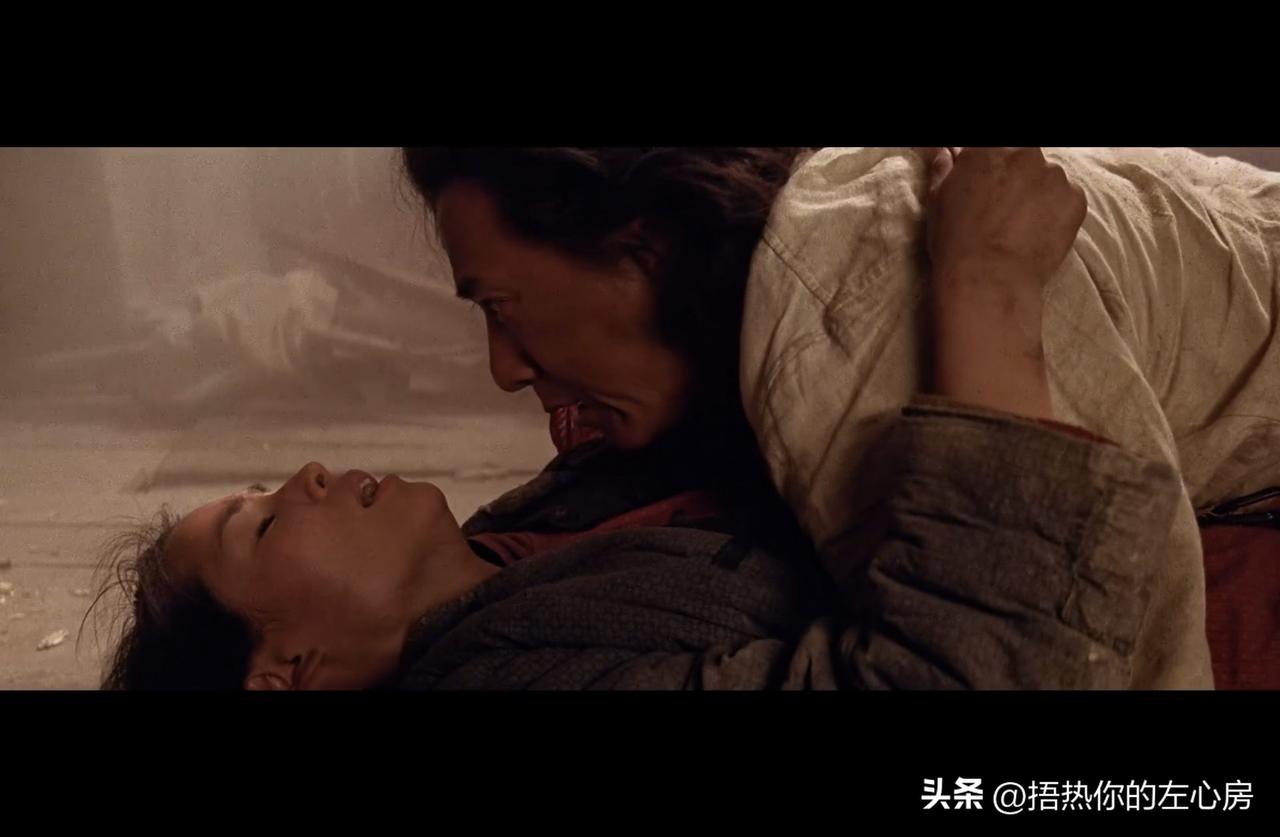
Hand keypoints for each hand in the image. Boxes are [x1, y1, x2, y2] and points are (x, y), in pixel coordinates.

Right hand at [922, 148, 1086, 419]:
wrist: (988, 278)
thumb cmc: (956, 242)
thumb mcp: (937, 202)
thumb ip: (944, 169)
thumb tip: (946, 152)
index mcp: (986, 149)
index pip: (990, 149)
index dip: (988, 169)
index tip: (986, 185)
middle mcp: (1022, 153)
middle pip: (1022, 157)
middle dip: (1015, 176)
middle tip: (1002, 208)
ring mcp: (1053, 174)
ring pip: (1047, 176)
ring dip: (1037, 192)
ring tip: (1020, 225)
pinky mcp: (1075, 198)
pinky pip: (1068, 197)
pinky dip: (1057, 211)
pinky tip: (1037, 233)